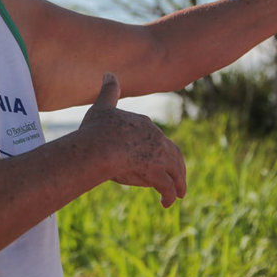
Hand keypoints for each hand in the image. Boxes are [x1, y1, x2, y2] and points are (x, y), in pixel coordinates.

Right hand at [79, 73, 186, 206]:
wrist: (101, 146)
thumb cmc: (98, 129)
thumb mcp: (103, 106)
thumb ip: (109, 91)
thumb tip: (109, 72)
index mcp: (145, 125)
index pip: (158, 138)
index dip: (160, 148)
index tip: (159, 157)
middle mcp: (157, 140)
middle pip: (173, 155)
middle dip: (177, 167)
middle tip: (178, 178)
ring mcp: (159, 157)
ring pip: (175, 172)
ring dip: (178, 184)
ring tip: (178, 194)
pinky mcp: (157, 174)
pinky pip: (168, 188)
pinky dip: (170, 196)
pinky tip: (166, 203)